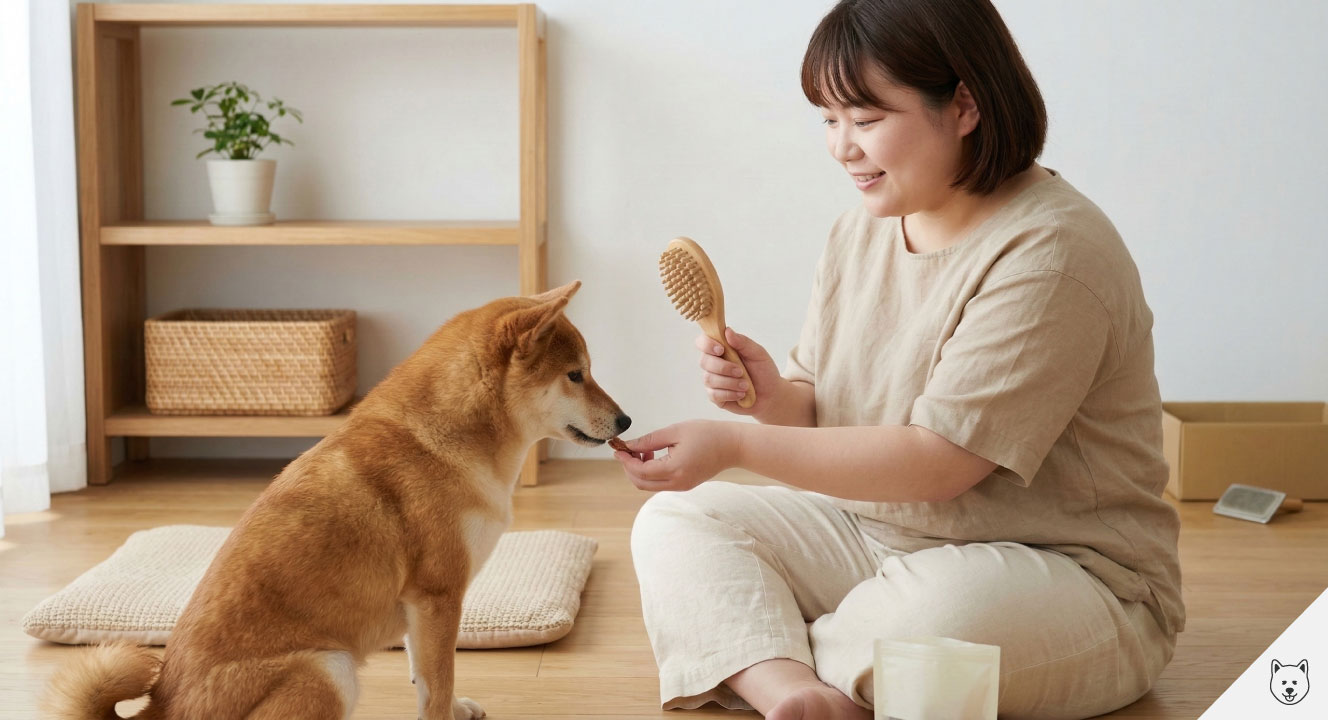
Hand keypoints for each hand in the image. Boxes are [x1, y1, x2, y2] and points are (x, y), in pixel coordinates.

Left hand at [612, 420, 740, 491]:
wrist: (732, 445)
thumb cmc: (707, 433)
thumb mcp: (675, 431)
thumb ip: (650, 440)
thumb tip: (629, 446)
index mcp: (675, 469)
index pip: (640, 471)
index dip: (626, 461)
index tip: (618, 448)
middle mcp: (677, 483)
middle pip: (641, 483)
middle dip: (629, 467)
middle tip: (628, 449)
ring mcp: (681, 486)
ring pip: (649, 485)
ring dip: (640, 470)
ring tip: (645, 450)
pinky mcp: (684, 485)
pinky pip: (659, 483)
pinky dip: (651, 472)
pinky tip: (654, 455)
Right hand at [695, 327, 781, 416]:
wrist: (771, 395)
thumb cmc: (764, 371)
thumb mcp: (758, 354)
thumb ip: (743, 342)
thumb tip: (727, 331)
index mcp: (722, 349)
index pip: (703, 342)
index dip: (707, 344)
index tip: (721, 349)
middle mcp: (714, 363)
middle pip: (704, 361)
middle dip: (723, 367)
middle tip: (741, 371)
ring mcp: (713, 380)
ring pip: (709, 379)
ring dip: (730, 382)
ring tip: (746, 386)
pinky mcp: (715, 396)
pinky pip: (714, 394)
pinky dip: (730, 394)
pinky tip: (741, 394)